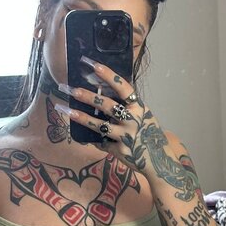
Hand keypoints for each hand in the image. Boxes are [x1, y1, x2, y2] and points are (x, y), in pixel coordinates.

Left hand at [54, 57, 167, 171]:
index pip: (123, 87)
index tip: (93, 65)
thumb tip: (102, 93)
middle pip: (106, 105)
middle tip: (71, 89)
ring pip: (99, 125)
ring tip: (66, 110)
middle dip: (87, 96)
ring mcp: (125, 136)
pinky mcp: (119, 150)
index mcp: (139, 107)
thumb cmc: (148, 133)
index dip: (108, 75)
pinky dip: (92, 139)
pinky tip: (82, 137)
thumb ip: (127, 107)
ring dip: (81, 117)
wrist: (159, 160)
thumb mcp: (143, 115)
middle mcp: (133, 120)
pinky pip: (101, 142)